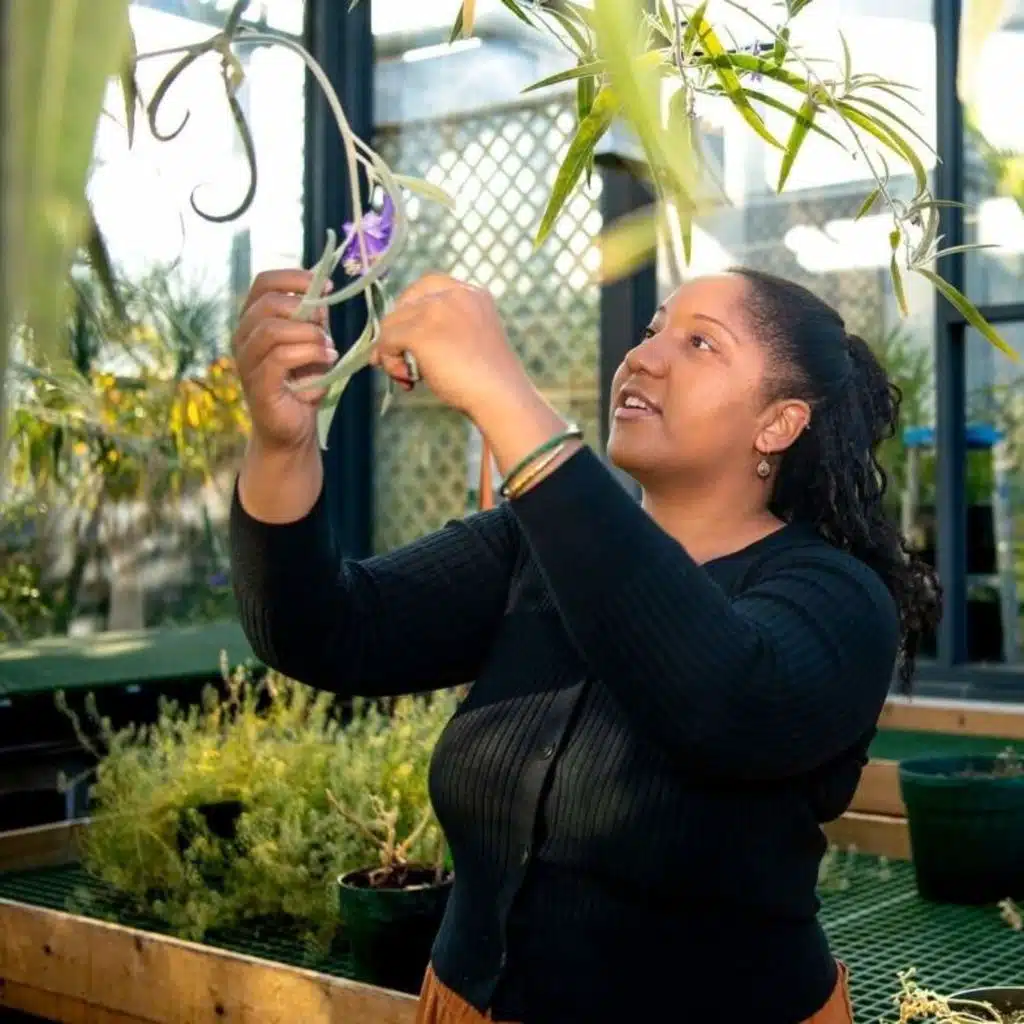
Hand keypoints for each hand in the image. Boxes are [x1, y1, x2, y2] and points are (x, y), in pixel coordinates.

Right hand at [232, 269, 337, 452]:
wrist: (294, 429)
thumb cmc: (303, 382)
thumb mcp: (311, 341)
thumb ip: (313, 316)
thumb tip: (323, 288)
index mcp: (254, 320)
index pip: (264, 283)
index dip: (294, 278)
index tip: (326, 286)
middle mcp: (243, 338)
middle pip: (268, 304)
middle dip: (304, 309)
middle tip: (326, 328)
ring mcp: (247, 362)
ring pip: (273, 330)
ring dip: (309, 335)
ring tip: (329, 348)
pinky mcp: (257, 385)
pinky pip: (279, 358)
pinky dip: (308, 354)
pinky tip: (327, 361)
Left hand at [372, 274, 529, 417]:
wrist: (501, 397)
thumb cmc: (488, 381)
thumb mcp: (468, 340)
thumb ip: (440, 329)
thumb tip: (387, 342)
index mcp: (471, 293)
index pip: (426, 288)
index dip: (411, 311)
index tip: (409, 339)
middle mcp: (453, 294)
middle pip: (404, 305)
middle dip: (396, 334)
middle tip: (401, 365)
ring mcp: (435, 310)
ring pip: (391, 324)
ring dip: (392, 354)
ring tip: (409, 377)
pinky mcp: (420, 331)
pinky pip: (386, 342)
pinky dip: (390, 363)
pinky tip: (409, 381)